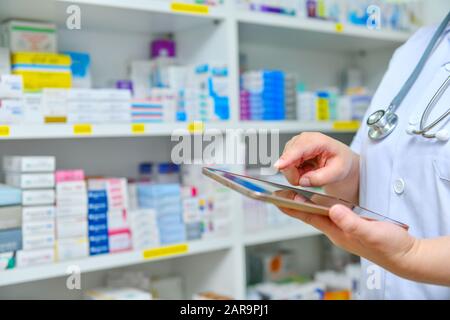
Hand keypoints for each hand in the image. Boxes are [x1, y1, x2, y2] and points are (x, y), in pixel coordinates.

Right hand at [274, 132, 356, 187]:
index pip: (299, 148)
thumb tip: (303, 181)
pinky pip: (286, 166)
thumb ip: (321, 178)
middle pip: (288, 158)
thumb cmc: (340, 161)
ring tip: (311, 172)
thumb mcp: (338, 172)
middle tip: (310, 178)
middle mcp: (304, 139)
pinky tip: (306, 170)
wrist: (340, 159)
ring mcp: (296, 144)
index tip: (279, 166)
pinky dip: (295, 172)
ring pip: (285, 163)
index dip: (288, 157)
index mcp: (318, 141)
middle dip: (295, 173)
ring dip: (296, 173)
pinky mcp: (292, 151)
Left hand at [278, 199, 418, 276]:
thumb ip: (352, 222)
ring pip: (320, 215)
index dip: (293, 208)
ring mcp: (344, 230)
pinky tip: (321, 203)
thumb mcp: (371, 232)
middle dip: (294, 205)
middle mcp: (337, 232)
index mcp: (338, 232)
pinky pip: (332, 215)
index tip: (277, 200)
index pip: (309, 217)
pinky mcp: (352, 227)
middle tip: (279, 194)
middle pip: (310, 215)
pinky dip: (323, 207)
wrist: (406, 256)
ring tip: (293, 196)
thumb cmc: (389, 247)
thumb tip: (334, 210)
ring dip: (306, 205)